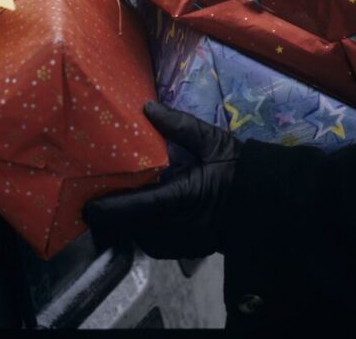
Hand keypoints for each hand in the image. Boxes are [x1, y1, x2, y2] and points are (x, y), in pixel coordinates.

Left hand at [83, 101, 242, 258]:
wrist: (269, 201)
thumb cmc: (240, 170)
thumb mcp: (212, 141)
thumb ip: (179, 126)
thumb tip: (146, 107)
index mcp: (181, 200)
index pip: (133, 208)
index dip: (106, 210)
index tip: (86, 206)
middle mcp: (177, 228)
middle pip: (131, 227)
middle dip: (115, 215)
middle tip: (100, 194)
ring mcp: (182, 243)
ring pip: (141, 237)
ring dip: (130, 223)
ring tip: (120, 201)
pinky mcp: (186, 249)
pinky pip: (155, 243)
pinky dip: (146, 229)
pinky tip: (147, 210)